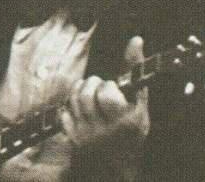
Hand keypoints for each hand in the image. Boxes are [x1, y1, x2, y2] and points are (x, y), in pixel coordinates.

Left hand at [60, 37, 148, 153]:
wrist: (117, 166)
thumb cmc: (132, 130)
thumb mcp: (140, 104)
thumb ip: (136, 71)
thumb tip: (136, 40)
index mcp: (124, 121)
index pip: (106, 92)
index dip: (108, 86)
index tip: (114, 90)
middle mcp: (104, 130)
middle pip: (87, 93)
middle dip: (92, 84)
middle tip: (100, 90)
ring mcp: (85, 134)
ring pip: (73, 99)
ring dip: (81, 91)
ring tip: (90, 95)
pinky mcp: (72, 137)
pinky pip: (64, 111)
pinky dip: (71, 105)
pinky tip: (81, 109)